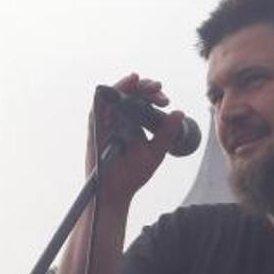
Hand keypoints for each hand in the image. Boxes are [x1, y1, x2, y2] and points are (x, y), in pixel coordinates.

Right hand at [89, 73, 187, 205]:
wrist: (115, 194)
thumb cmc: (132, 175)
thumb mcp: (155, 153)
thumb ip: (166, 134)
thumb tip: (179, 112)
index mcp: (133, 122)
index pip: (142, 99)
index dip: (153, 95)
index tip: (165, 101)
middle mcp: (119, 119)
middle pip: (128, 93)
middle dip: (142, 86)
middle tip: (157, 88)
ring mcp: (105, 123)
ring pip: (111, 95)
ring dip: (123, 85)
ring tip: (137, 79)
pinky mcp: (94, 130)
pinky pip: (96, 108)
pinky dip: (105, 97)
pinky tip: (118, 91)